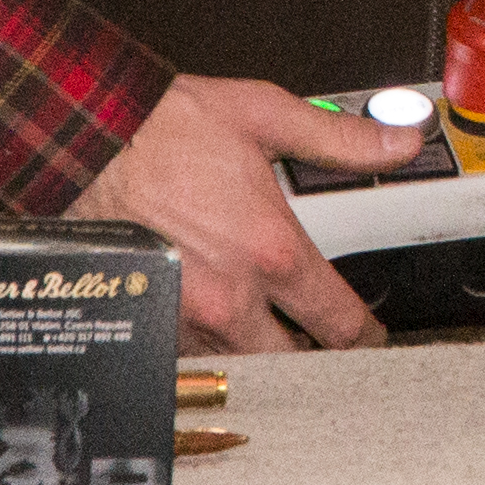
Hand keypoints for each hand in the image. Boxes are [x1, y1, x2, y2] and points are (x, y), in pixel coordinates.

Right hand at [67, 74, 419, 353]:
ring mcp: (187, 319)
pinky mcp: (150, 323)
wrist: (84, 141)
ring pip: (243, 367)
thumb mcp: (265, 117)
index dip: (366, 337)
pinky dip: (213, 351)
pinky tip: (220, 332)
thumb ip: (341, 140)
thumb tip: (401, 142)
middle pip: (295, 365)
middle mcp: (232, 297)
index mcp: (271, 251)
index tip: (372, 338)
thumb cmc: (164, 129)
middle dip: (316, 360)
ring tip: (277, 341)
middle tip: (325, 346)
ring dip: (264, 358)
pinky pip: (193, 357)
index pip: (340, 323)